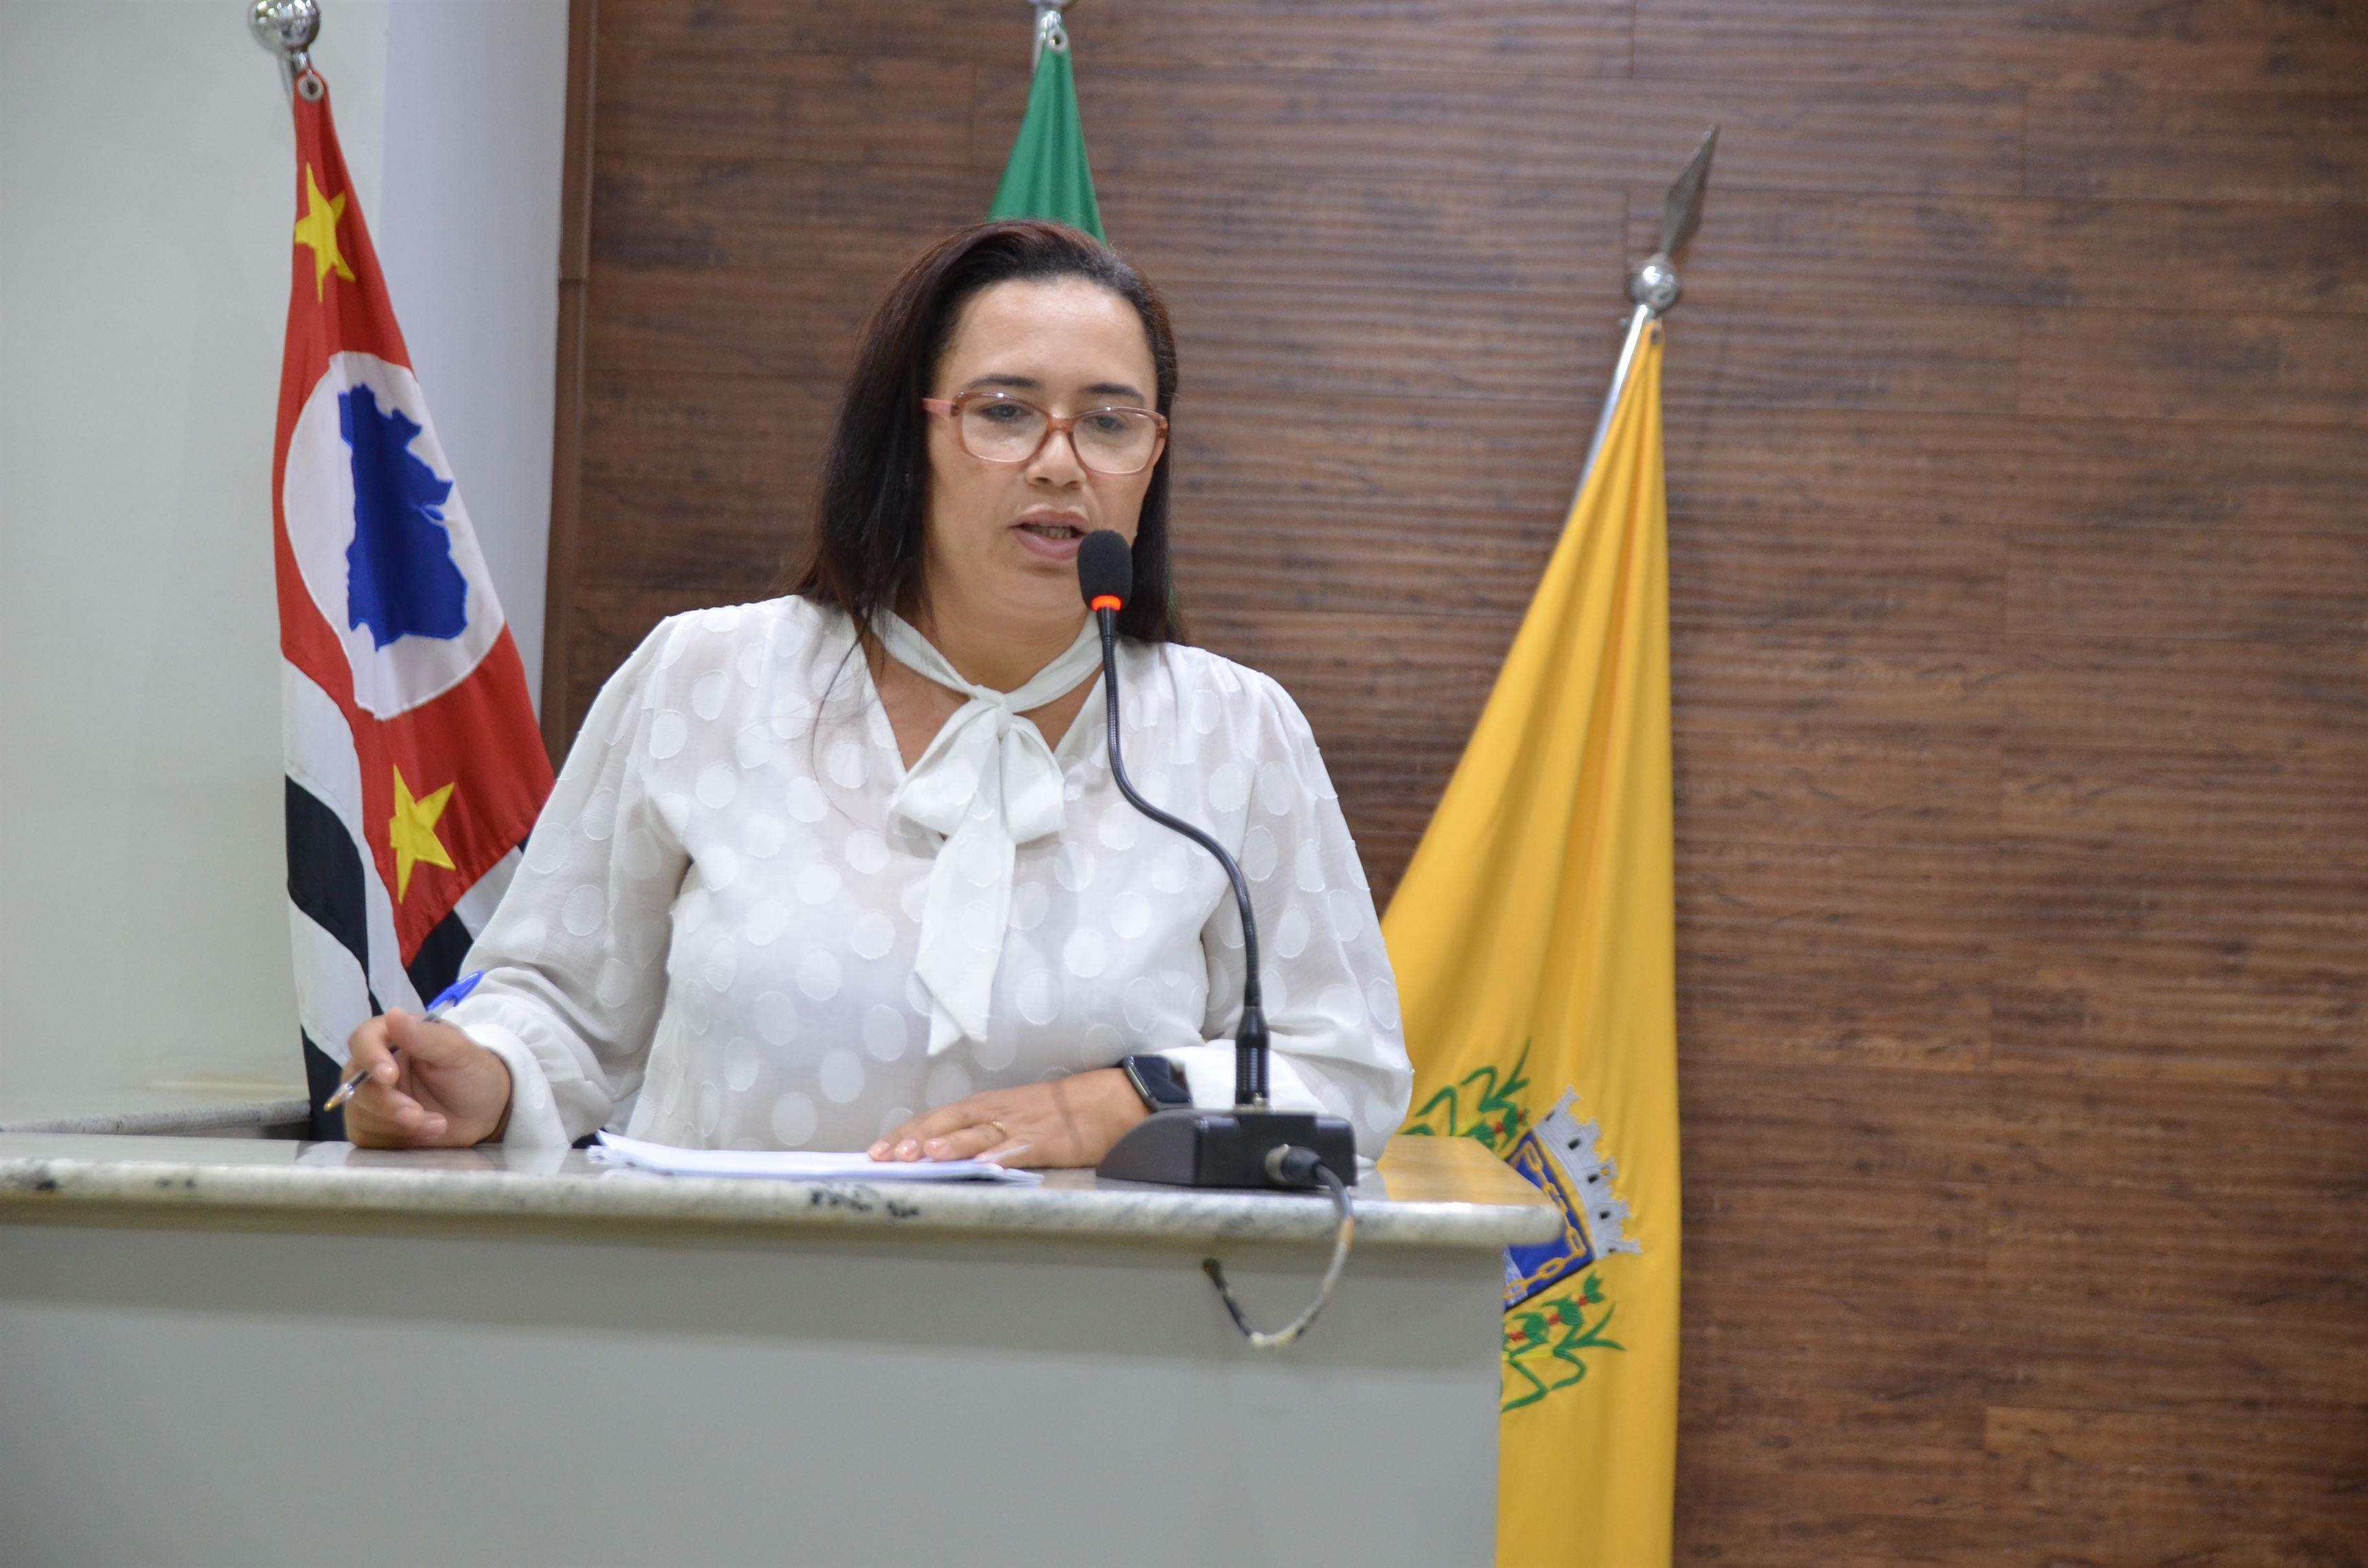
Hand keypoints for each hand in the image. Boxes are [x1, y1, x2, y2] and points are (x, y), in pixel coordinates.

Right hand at [340, 1009, 512, 1148]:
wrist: (487, 1112)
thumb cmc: (473, 1073)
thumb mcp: (459, 1052)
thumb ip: (426, 1037)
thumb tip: (393, 1014)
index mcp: (393, 1039)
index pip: (362, 1040)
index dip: (370, 1057)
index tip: (390, 1076)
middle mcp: (373, 1068)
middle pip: (356, 1083)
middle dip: (387, 1104)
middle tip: (417, 1114)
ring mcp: (370, 1100)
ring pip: (360, 1114)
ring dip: (398, 1125)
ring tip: (438, 1125)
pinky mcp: (372, 1128)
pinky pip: (367, 1137)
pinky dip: (396, 1140)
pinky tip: (426, 1135)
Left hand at [868, 1069, 1148, 1168]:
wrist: (1107, 1101)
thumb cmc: (1055, 1113)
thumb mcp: (1010, 1118)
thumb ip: (977, 1135)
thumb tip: (934, 1156)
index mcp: (984, 1107)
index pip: (935, 1119)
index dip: (905, 1134)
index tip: (876, 1152)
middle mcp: (996, 1112)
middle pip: (948, 1123)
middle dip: (917, 1139)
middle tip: (888, 1156)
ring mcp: (1021, 1125)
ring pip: (979, 1135)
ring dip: (952, 1145)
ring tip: (927, 1155)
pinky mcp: (1047, 1140)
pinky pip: (1021, 1149)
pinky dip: (1002, 1156)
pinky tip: (985, 1166)